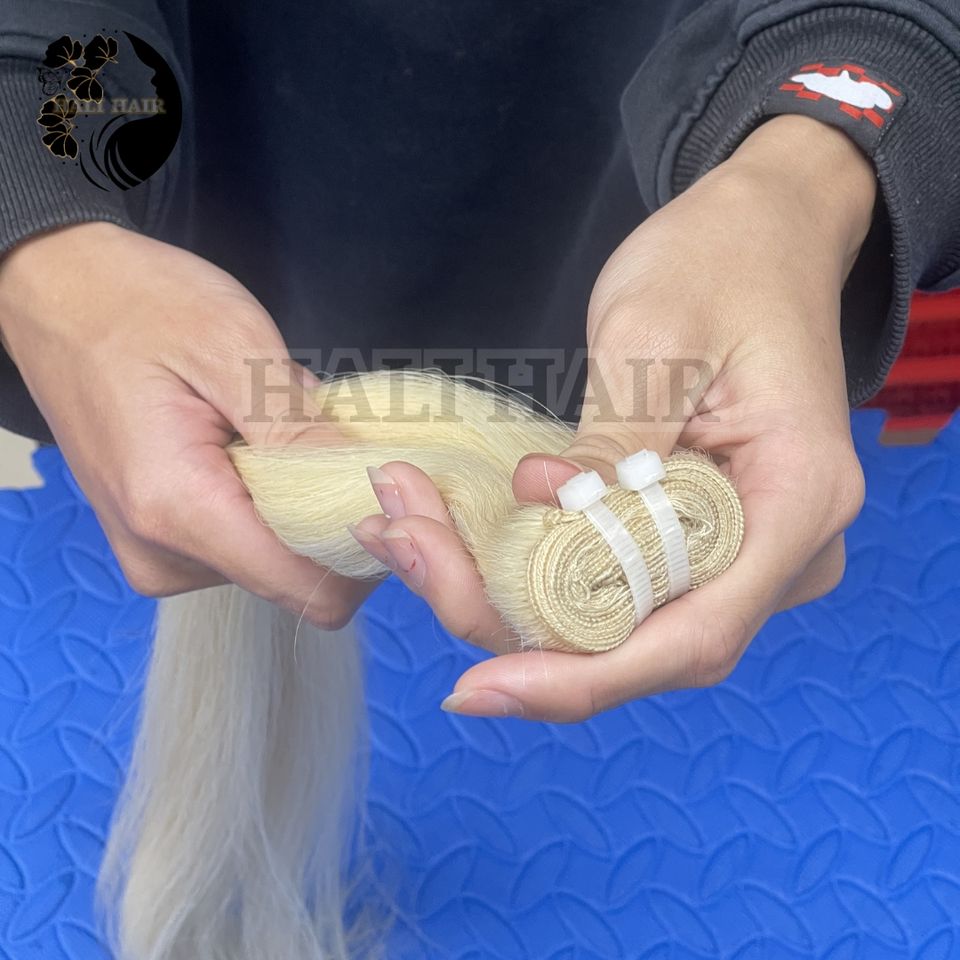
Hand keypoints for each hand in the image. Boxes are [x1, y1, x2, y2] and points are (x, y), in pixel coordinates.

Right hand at [0, 222, 372, 625]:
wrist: (56, 294)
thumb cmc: (137, 304)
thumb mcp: (237, 348)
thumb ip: (304, 432)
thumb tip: (373, 488)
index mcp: (179, 509)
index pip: (310, 588)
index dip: (367, 549)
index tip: (391, 492)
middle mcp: (164, 555)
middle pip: (297, 577)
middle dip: (332, 513)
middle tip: (322, 432)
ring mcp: (158, 555)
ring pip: (275, 559)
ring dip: (299, 500)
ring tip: (271, 427)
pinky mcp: (161, 542)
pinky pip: (244, 542)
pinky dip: (270, 499)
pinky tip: (252, 443)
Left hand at [351, 115, 874, 720]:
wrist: (765, 234)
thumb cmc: (722, 261)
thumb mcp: (654, 334)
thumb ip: (610, 439)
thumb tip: (543, 507)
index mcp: (795, 503)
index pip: (693, 633)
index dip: (583, 677)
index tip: (480, 688)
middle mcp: (780, 551)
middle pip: (643, 639)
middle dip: (514, 623)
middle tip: (405, 546)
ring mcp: (741, 552)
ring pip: (618, 620)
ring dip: (508, 595)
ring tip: (407, 530)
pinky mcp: (698, 536)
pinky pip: (615, 581)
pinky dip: (534, 568)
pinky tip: (453, 533)